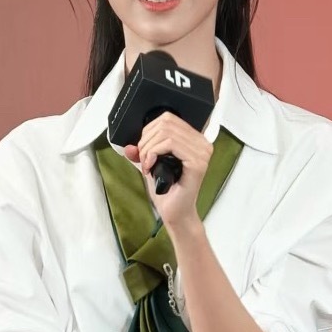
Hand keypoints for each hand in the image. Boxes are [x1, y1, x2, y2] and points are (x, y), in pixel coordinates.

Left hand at [123, 112, 211, 229]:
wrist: (175, 213)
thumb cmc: (167, 190)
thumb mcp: (151, 165)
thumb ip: (141, 152)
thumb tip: (128, 146)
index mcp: (195, 140)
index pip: (169, 118)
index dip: (149, 131)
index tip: (143, 150)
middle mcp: (202, 144)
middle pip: (166, 123)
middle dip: (146, 140)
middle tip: (143, 159)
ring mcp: (202, 153)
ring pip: (166, 133)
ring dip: (149, 148)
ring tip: (146, 164)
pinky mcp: (197, 163)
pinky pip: (171, 144)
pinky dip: (154, 152)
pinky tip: (151, 166)